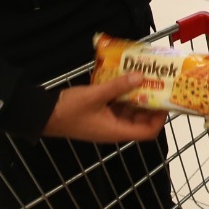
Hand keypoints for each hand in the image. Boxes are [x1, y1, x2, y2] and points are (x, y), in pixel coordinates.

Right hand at [43, 72, 166, 142]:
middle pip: (141, 120)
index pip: (147, 132)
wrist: (42, 114)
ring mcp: (106, 122)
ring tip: (146, 78)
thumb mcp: (95, 95)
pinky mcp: (99, 114)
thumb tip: (141, 76)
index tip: (166, 100)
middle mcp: (114, 129)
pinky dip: (124, 95)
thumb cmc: (69, 109)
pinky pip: (117, 106)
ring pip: (129, 111)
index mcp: (116, 131)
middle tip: (159, 84)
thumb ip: (118, 86)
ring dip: (137, 97)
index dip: (160, 119)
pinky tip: (126, 79)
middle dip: (151, 104)